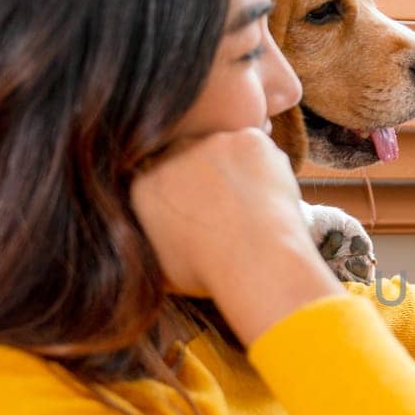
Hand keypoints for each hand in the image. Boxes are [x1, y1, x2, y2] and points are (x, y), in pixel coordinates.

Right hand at [131, 128, 346, 343]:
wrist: (253, 259)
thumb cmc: (211, 274)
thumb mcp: (161, 270)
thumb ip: (153, 246)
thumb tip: (155, 247)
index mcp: (144, 184)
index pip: (163, 180)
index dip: (188, 196)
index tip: (206, 213)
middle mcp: (171, 154)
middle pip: (192, 159)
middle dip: (210, 180)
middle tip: (234, 209)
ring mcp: (211, 142)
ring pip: (228, 153)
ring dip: (240, 174)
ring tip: (255, 210)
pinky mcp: (248, 139)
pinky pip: (260, 150)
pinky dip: (268, 168)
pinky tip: (270, 197)